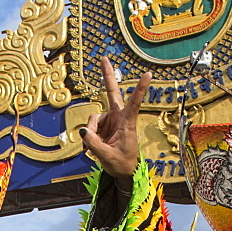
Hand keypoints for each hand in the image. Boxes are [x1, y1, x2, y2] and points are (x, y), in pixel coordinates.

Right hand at [80, 57, 151, 186]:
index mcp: (127, 123)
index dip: (140, 89)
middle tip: (103, 58)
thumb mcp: (107, 157)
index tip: (148, 75)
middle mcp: (119, 118)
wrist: (123, 172)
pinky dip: (89, 136)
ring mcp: (110, 121)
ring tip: (96, 147)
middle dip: (107, 76)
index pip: (134, 103)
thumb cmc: (121, 164)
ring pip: (94, 119)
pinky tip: (93, 146)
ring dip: (92, 133)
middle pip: (112, 93)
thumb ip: (94, 144)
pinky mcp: (103, 126)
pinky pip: (90, 127)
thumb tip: (83, 131)